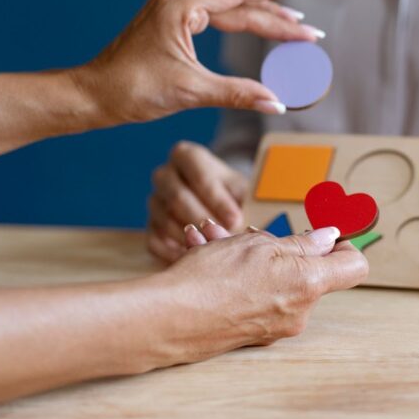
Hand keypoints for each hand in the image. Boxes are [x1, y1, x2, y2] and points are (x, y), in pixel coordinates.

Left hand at [71, 0, 322, 124]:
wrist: (93, 94)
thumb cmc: (133, 90)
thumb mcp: (191, 92)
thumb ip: (237, 94)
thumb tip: (276, 102)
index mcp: (181, 9)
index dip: (278, 4)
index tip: (306, 1)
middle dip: (274, 12)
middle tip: (307, 26)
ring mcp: (168, 6)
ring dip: (254, 2)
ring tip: (286, 1)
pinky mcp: (164, 18)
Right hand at [145, 228, 368, 364]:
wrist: (167, 320)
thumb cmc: (211, 278)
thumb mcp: (258, 246)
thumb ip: (301, 244)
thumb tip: (330, 239)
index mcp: (308, 285)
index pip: (355, 266)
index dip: (345, 244)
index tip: (324, 234)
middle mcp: (299, 312)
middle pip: (311, 273)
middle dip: (283, 247)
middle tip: (249, 232)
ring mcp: (276, 327)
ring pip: (277, 282)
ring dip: (253, 258)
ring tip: (216, 240)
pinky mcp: (252, 334)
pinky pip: (257, 299)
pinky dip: (241, 279)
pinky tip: (208, 260)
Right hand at [147, 142, 247, 261]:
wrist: (215, 203)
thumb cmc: (232, 194)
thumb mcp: (241, 188)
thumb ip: (249, 197)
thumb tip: (268, 216)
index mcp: (186, 157)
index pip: (198, 172)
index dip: (217, 197)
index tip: (236, 218)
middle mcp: (165, 176)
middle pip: (177, 197)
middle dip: (204, 219)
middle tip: (224, 237)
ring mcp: (154, 202)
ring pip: (165, 220)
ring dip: (191, 238)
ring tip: (214, 252)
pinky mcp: (150, 227)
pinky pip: (156, 241)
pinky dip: (175, 253)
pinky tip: (195, 261)